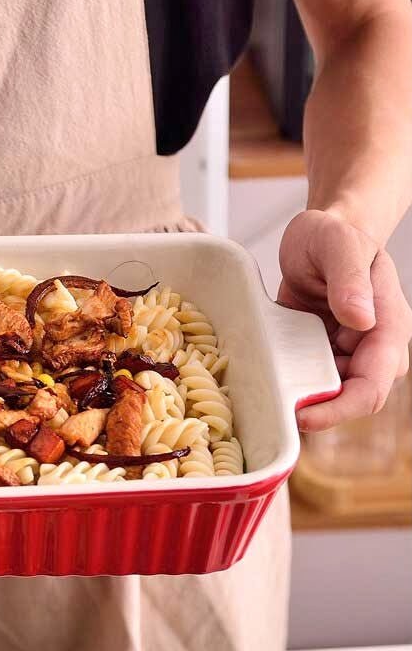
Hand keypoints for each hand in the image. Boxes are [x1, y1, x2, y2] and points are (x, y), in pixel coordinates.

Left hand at [278, 209, 411, 431]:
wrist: (319, 234)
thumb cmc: (335, 234)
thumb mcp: (338, 247)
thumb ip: (350, 280)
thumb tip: (361, 318)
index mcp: (387, 328)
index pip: (372, 387)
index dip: (340, 409)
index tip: (304, 416)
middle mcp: (370, 347)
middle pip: (349, 400)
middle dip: (316, 412)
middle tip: (273, 412)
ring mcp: (344, 353)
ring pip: (326, 394)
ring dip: (297, 398)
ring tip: (263, 397)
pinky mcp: (318, 352)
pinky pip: (304, 378)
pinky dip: (286, 383)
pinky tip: (262, 381)